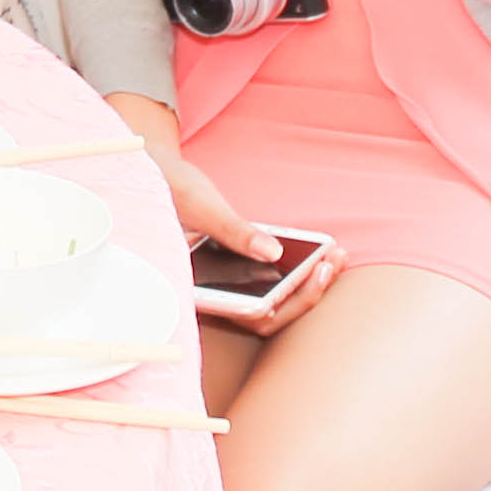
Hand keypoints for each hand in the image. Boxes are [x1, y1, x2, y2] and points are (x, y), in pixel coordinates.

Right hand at [106, 93, 325, 325]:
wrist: (153, 174)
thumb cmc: (166, 188)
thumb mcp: (200, 204)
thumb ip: (233, 230)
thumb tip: (272, 252)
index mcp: (196, 289)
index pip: (250, 315)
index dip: (287, 302)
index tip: (315, 273)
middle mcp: (212, 295)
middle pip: (269, 315)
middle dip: (307, 293)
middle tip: (333, 262)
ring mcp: (225, 285)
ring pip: (274, 300)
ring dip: (308, 282)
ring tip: (337, 254)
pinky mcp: (236, 271)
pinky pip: (272, 281)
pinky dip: (299, 269)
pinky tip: (323, 249)